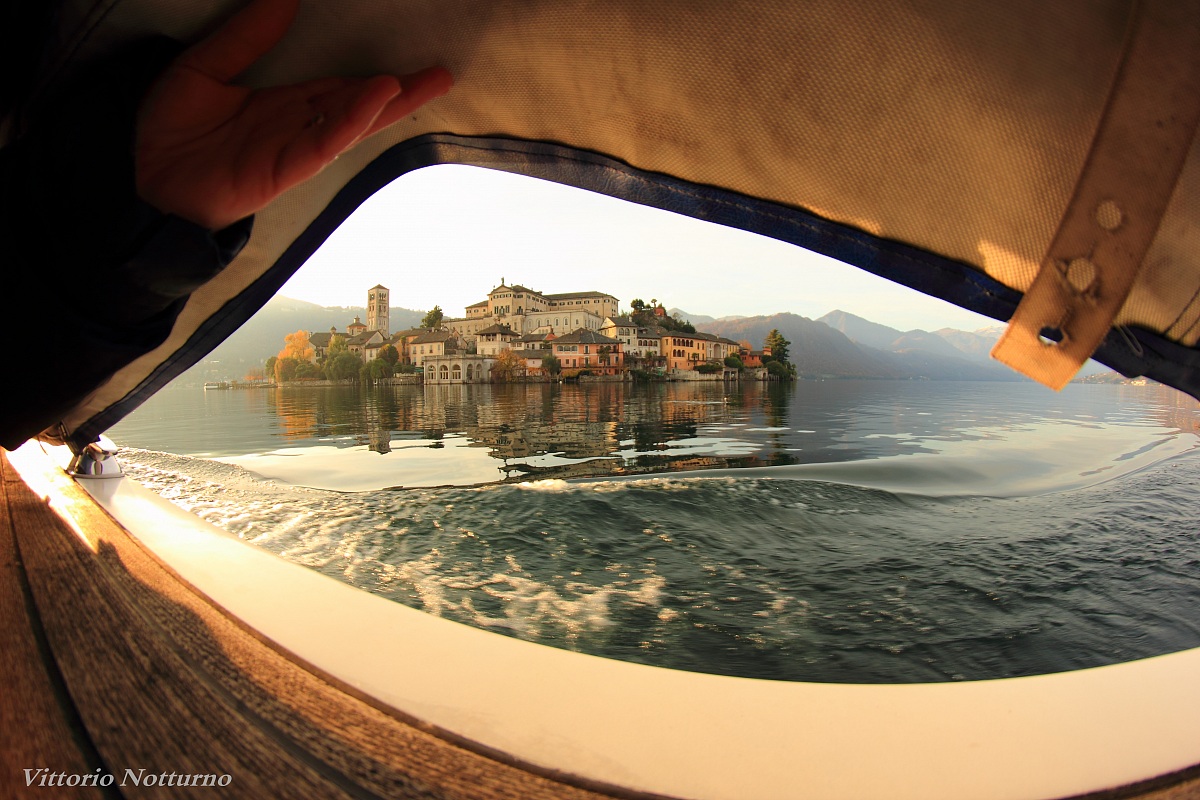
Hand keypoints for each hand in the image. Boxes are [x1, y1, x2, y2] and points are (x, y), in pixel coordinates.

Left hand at [135, 0, 451, 229]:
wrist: (139, 178)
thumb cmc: (167, 131)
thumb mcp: (205, 67)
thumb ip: (247, 36)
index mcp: (282, 104)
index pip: (338, 86)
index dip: (372, 75)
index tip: (407, 63)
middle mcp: (295, 127)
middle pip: (358, 105)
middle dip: (401, 91)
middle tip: (441, 73)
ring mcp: (292, 149)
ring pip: (351, 124)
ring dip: (389, 104)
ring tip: (425, 82)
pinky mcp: (282, 169)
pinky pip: (324, 142)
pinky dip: (352, 121)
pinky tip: (376, 99)